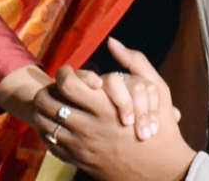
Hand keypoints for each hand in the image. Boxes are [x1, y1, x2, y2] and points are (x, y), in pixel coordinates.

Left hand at [31, 38, 195, 180]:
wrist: (164, 172)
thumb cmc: (162, 128)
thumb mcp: (156, 89)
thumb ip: (135, 61)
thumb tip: (113, 41)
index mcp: (105, 108)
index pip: (67, 84)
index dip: (64, 73)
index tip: (68, 72)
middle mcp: (89, 128)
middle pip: (47, 103)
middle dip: (47, 90)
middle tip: (54, 88)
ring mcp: (82, 147)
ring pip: (45, 124)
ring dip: (44, 111)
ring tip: (51, 104)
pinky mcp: (79, 162)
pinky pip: (52, 144)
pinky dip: (48, 132)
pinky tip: (56, 125)